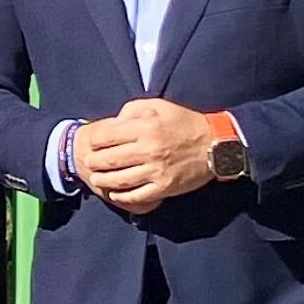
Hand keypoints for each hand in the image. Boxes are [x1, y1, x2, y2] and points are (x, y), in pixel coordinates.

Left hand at [79, 98, 217, 215]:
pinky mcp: (164, 187)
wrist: (215, 145)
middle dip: (94, 162)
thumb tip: (113, 122)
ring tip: (97, 178)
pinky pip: (136, 196)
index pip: (107, 136)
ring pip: (118, 180)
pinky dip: (122, 196)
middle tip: (88, 163)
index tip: (91, 143)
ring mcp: (156, 171)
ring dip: (103, 180)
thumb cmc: (185, 122)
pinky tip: (115, 193)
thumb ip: (132, 110)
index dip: (94, 141)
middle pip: (108, 160)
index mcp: (145, 127)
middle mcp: (148, 150)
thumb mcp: (159, 106)